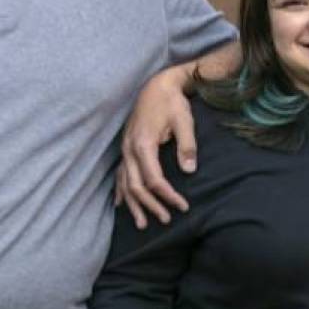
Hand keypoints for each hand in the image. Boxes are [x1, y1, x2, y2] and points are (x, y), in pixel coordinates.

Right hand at [116, 67, 196, 228]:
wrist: (156, 85)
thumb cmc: (172, 102)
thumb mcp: (184, 121)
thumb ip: (187, 146)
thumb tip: (189, 171)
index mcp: (144, 144)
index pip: (154, 180)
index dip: (168, 196)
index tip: (182, 207)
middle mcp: (129, 149)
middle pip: (136, 186)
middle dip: (150, 206)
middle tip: (166, 220)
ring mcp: (124, 149)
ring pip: (125, 183)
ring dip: (133, 205)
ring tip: (142, 224)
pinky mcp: (125, 147)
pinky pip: (119, 174)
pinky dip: (120, 191)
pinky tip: (121, 204)